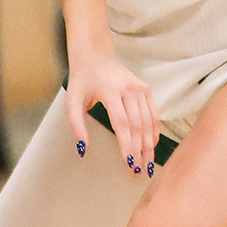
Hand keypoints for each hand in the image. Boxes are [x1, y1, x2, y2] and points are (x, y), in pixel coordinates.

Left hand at [67, 54, 158, 175]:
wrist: (95, 55)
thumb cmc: (82, 80)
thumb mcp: (72, 101)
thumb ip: (77, 126)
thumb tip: (83, 149)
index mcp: (110, 90)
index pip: (122, 123)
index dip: (126, 145)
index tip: (129, 164)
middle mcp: (129, 89)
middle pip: (138, 125)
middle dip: (139, 151)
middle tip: (139, 171)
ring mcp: (140, 88)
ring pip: (148, 121)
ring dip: (149, 145)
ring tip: (147, 164)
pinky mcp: (146, 89)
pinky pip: (153, 113)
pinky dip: (154, 131)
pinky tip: (153, 146)